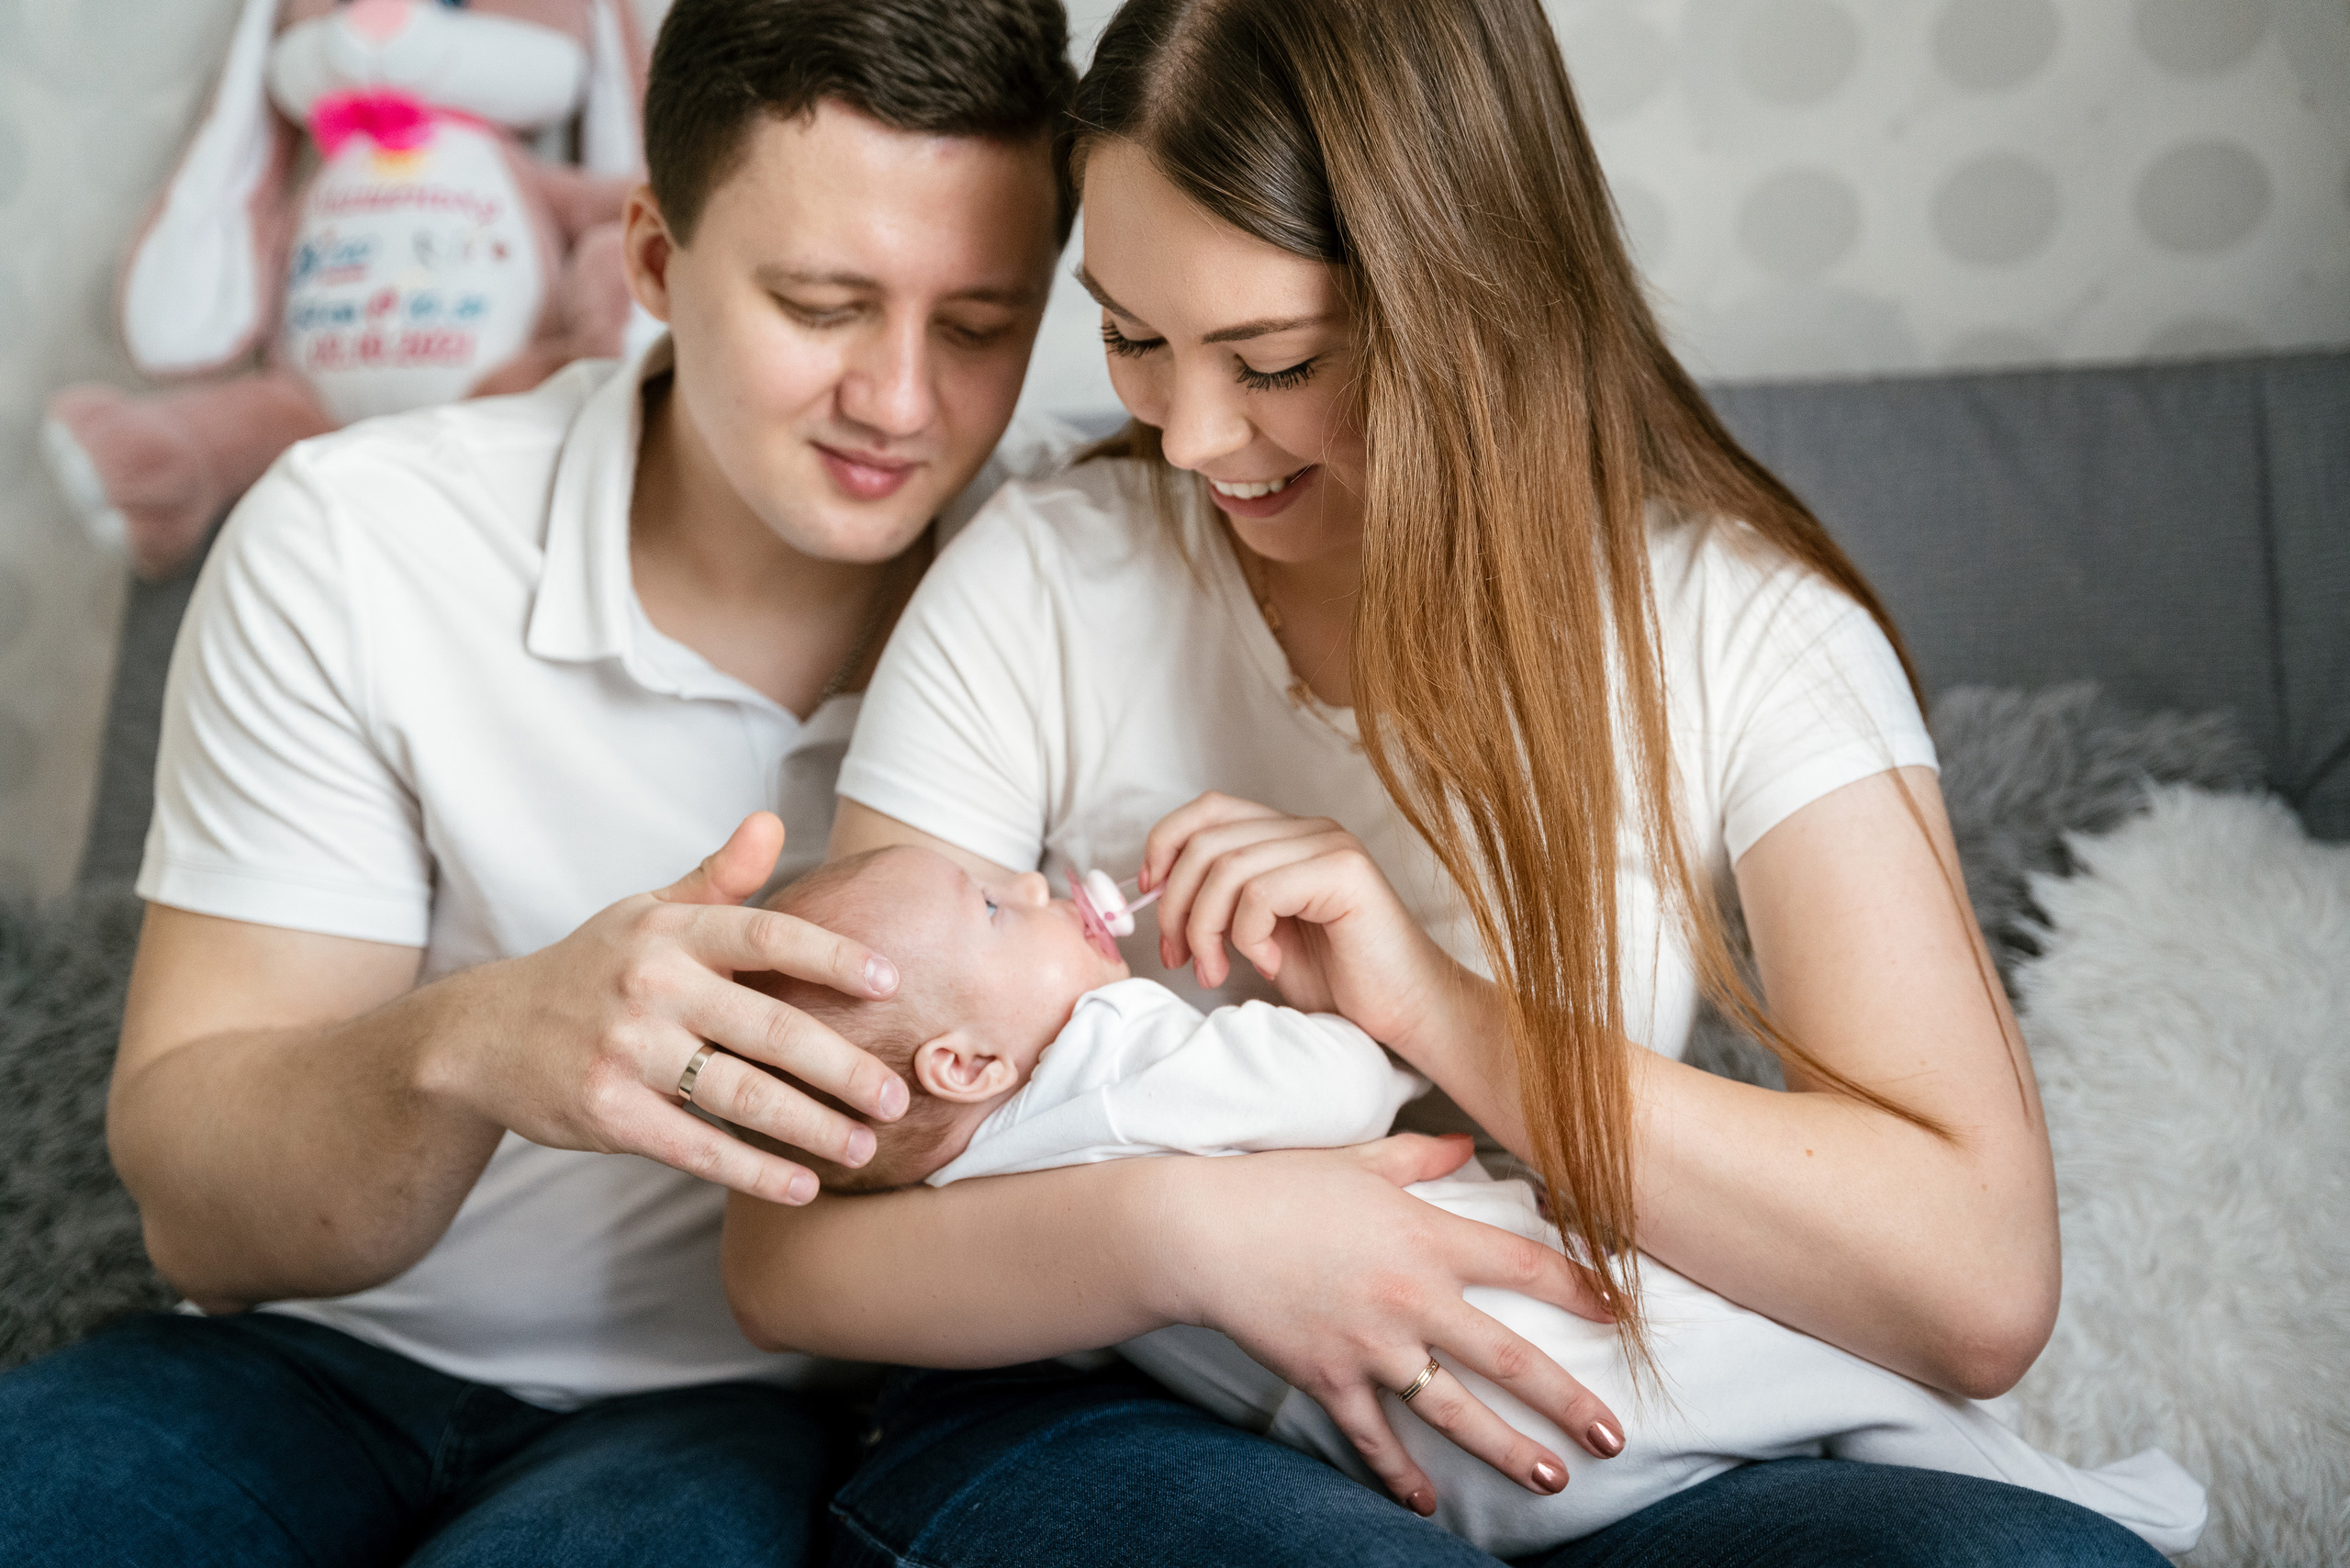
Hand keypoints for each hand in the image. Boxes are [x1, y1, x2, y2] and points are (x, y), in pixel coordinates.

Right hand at [424, 813, 908, 1205]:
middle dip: (844, 1066)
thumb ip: (717, 877)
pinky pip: (697, 1148)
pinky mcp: (609, 1113)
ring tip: (865, 1145)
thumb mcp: (644, 911)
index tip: (891, 982)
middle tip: (899, 1095)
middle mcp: (652, 987)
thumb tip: (772, 822)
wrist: (481, 1035)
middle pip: (771, 1028)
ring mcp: (628, 1052)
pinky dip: (754, 1171)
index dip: (833, 956)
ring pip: (743, 1095)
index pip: (767, 936)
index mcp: (670, 932)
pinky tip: (801, 1186)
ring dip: (813, 1126)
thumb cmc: (590, 969)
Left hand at [1141, 792, 1461, 1048]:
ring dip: (1204, 928)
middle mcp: (1310, 830)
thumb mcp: (1262, 939)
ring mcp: (1330, 845)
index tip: (1148, 895)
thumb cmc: (1340, 984)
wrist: (1408, 1015)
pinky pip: (1260, 893)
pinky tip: (1269, 964)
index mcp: (1289, 837)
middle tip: (1179, 958)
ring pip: (1225, 867)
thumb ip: (1223, 906)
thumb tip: (1155, 892)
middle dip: (1174, 904)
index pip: (1208, 809)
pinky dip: (1247, 936)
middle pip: (1206, 838)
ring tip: (1216, 971)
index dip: (1165, 845)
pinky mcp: (1344, 873)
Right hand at [1152, 1134, 1623, 1513]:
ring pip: (1454, 1410)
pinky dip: (1400, 1474)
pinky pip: (1374, 1437)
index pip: (1523, 1265)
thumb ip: (1421, 1155)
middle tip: (1612, 1435)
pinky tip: (1428, 1505)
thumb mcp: (1361, 1161)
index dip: (1580, 1288)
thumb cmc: (1281, 1187)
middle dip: (1566, 1398)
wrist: (1202, 1232)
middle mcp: (1411, 1298)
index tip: (1622, 1313)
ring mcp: (1371, 1346)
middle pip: (1506, 1357)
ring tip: (1552, 1479)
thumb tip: (1465, 1143)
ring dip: (1507, 1449)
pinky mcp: (1329, 1379)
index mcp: (1426, 1237)